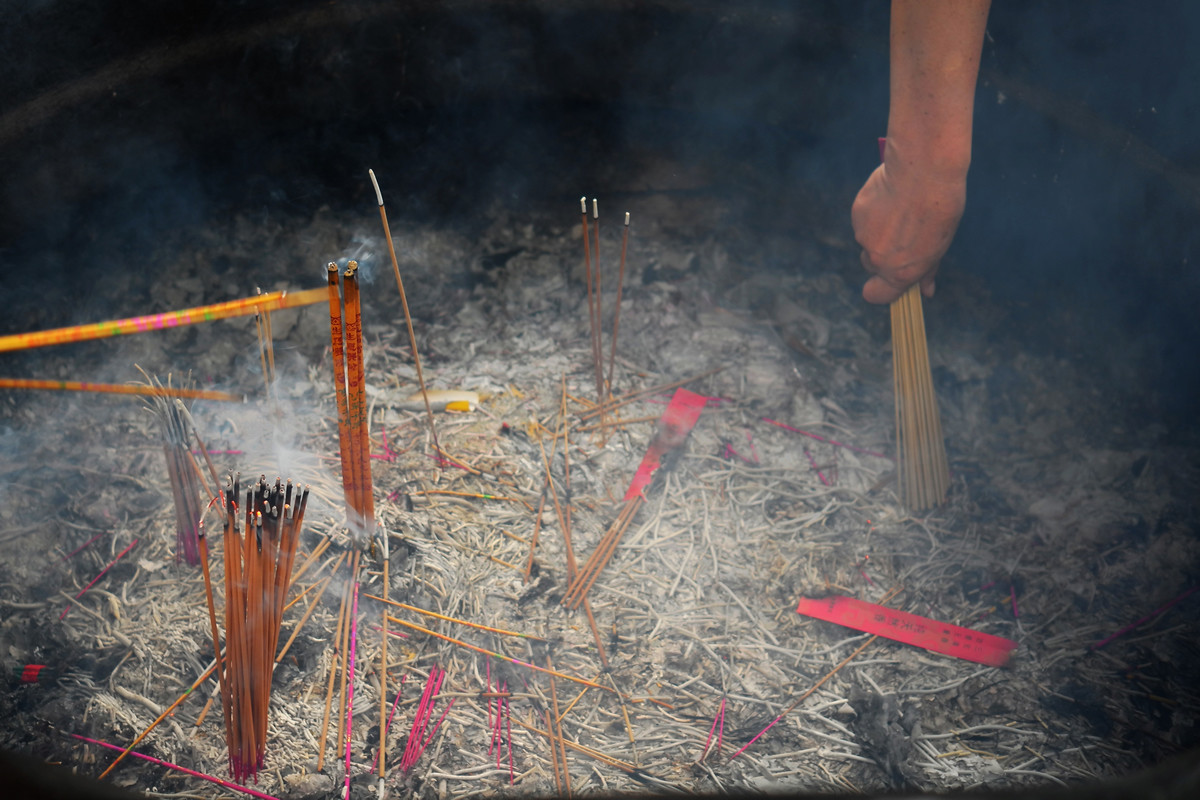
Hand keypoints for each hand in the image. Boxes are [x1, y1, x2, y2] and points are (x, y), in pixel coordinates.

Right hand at [851, 159, 966, 303]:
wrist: (925, 173)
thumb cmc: (940, 210)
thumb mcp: (939, 245)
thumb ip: (927, 270)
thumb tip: (926, 291)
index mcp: (901, 272)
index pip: (876, 295)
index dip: (879, 290)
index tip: (886, 282)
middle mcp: (878, 258)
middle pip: (872, 265)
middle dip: (883, 255)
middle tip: (903, 233)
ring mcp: (864, 236)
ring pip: (867, 238)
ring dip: (879, 229)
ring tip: (901, 209)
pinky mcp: (857, 214)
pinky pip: (863, 218)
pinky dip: (874, 211)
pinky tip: (891, 196)